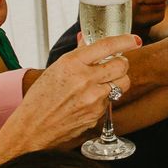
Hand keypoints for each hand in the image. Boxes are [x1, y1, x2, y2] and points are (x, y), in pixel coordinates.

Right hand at [0, 34, 134, 157]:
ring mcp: (93, 99)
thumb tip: (88, 40)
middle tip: (114, 64)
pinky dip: (104, 98)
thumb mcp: (55, 69)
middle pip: (122, 65)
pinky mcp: (97, 114)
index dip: (125, 41)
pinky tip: (88, 100)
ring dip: (116, 81)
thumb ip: (77, 54)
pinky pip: (111, 100)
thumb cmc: (40, 98)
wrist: (33, 127)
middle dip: (121, 63)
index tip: (134, 40)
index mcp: (72, 63)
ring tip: (101, 83)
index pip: (107, 46)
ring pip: (122, 83)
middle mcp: (85, 80)